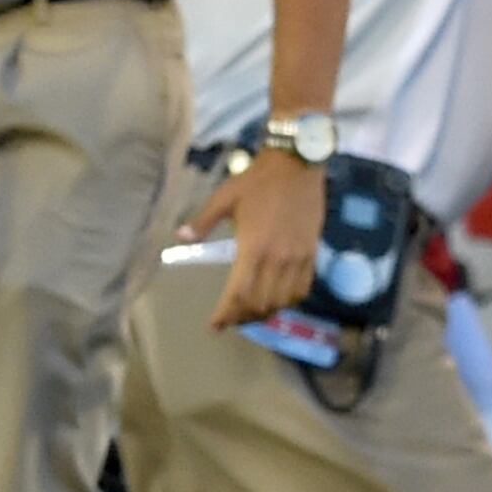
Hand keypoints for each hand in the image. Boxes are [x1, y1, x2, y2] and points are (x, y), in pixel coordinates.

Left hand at [186, 149, 325, 328]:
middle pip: (260, 303)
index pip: (238, 294)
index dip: (226, 314)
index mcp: (252, 247)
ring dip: (265, 312)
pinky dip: (287, 301)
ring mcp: (297, 258)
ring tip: (250, 312)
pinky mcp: (311, 254)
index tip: (215, 325)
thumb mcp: (224, 197)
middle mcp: (277, 259)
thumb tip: (180, 236)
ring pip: (282, 301)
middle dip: (242, 317)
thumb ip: (203, 222)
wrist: (296, 166)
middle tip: (229, 318)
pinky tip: (276, 298)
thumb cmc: (256, 181)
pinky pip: (302, 289)